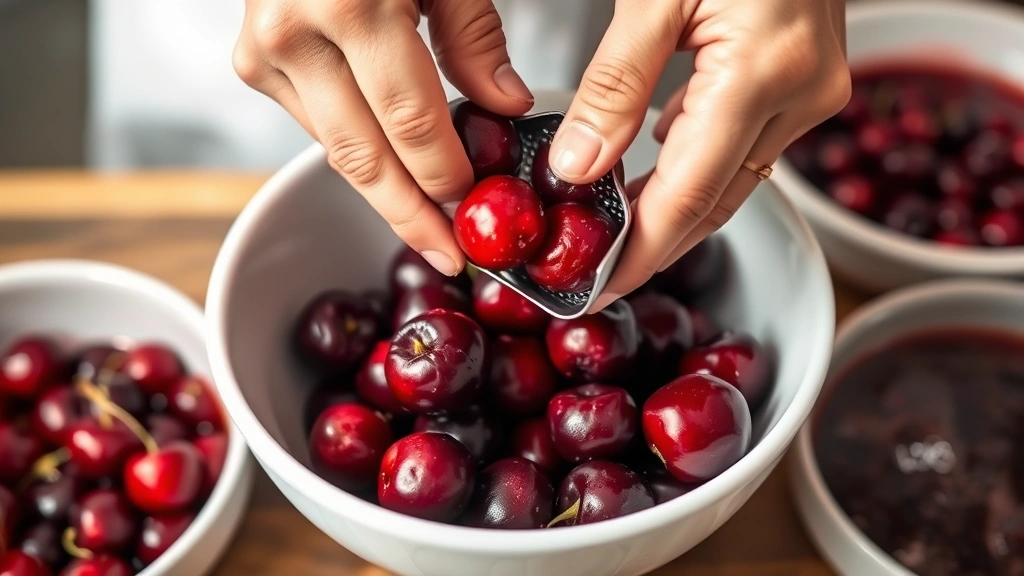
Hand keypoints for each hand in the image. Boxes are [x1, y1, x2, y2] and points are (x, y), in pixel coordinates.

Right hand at [233, 0, 533, 275]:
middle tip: (450, 255)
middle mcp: (293, 33)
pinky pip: (318, 126)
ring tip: (427, 228)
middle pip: (364, 157)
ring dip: (385, 194)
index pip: (411, 123)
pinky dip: (359, 152)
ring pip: (336, 151)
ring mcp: (263, 50)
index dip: (446, 178)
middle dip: (411, 215)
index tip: (477, 214)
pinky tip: (394, 175)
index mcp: (350, 4)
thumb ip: (473, 36)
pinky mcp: (253, 62)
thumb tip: (506, 108)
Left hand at [546, 0, 849, 309]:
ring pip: (733, 180)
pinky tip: (652, 173)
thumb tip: (579, 166)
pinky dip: (696, 167)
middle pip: (716, 200)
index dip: (641, 251)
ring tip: (613, 233)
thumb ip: (616, 84)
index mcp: (764, 72)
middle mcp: (801, 93)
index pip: (690, 193)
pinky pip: (746, 147)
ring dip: (674, 209)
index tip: (598, 287)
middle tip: (597, 274)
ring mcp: (812, 90)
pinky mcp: (807, 81)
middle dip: (655, 245)